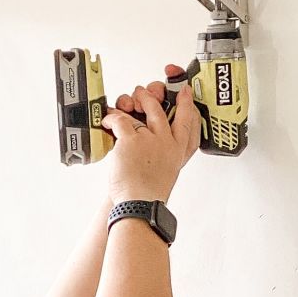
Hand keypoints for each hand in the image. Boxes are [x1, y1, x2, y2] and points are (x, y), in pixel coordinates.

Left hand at [102, 65, 200, 204]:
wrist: (139, 204)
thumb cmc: (148, 193)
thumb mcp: (166, 171)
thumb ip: (164, 152)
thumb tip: (153, 138)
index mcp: (178, 150)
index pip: (189, 120)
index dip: (188, 104)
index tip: (186, 92)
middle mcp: (167, 141)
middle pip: (162, 109)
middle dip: (152, 95)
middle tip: (144, 92)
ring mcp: (151, 139)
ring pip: (142, 110)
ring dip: (131, 102)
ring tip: (125, 102)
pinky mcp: (132, 140)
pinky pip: (120, 119)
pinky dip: (112, 118)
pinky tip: (108, 121)